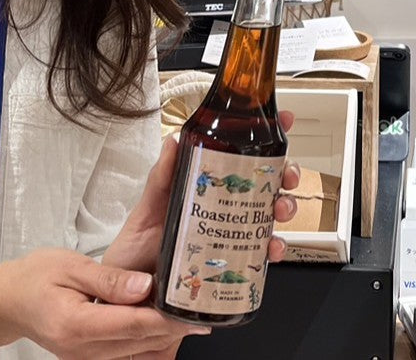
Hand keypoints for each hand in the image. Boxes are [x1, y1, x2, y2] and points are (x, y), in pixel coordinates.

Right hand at [0, 247, 206, 358]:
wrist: (6, 300)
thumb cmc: (36, 275)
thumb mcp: (72, 267)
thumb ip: (111, 280)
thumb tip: (146, 286)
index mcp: (79, 325)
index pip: (134, 325)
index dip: (168, 319)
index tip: (194, 311)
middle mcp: (83, 349)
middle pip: (139, 341)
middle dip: (172, 328)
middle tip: (204, 311)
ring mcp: (84, 357)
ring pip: (134, 351)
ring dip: (162, 336)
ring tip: (190, 316)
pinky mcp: (86, 355)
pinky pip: (123, 354)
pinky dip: (145, 342)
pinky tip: (163, 327)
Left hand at [103, 110, 300, 273]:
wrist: (128, 294)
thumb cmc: (136, 248)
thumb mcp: (148, 206)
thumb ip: (162, 175)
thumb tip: (172, 140)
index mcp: (208, 184)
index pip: (243, 153)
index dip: (268, 135)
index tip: (285, 121)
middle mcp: (225, 207)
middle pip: (268, 182)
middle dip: (287, 174)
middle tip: (287, 177)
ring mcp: (232, 233)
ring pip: (272, 214)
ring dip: (285, 209)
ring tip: (279, 212)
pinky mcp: (233, 262)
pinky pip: (261, 253)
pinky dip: (273, 249)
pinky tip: (270, 249)